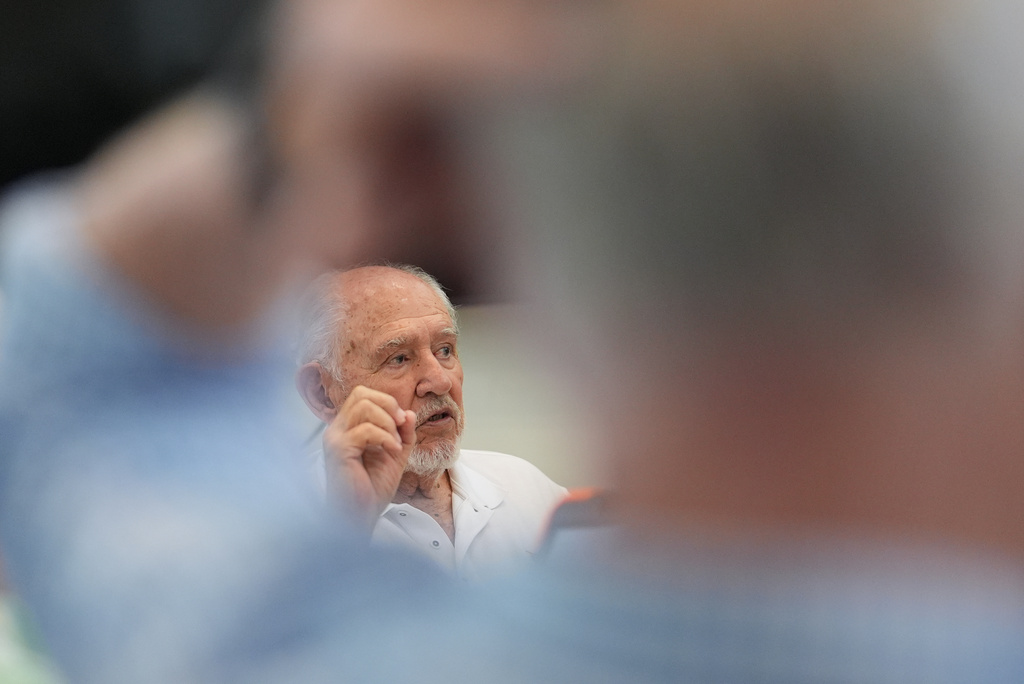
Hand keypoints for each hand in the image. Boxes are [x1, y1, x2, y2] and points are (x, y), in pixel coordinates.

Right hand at [322, 385, 416, 527]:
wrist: (360, 516)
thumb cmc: (372, 489)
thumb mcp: (396, 455)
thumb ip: (403, 433)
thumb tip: (408, 413)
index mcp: (347, 428)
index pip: (362, 394)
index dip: (386, 401)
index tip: (401, 421)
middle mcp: (337, 429)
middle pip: (361, 394)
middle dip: (388, 406)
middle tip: (400, 428)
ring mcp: (335, 438)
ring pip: (363, 406)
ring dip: (388, 423)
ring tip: (396, 444)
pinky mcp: (338, 450)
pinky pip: (365, 429)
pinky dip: (385, 437)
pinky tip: (393, 451)